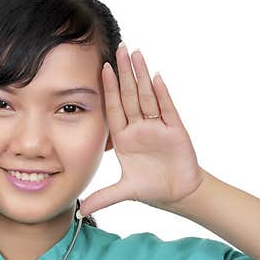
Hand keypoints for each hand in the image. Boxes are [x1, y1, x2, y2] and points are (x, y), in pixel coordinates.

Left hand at [78, 44, 203, 217]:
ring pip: (148, 96)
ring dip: (142, 76)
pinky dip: (162, 94)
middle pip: (130, 95)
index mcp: (124, 138)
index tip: (102, 68)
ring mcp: (157, 127)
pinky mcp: (175, 131)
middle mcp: (139, 128)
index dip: (108, 89)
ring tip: (137, 53)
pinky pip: (167, 109)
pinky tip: (156, 77)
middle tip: (119, 48)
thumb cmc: (152, 188)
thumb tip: (81, 211)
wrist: (178, 195)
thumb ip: (103, 198)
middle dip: (124, 72)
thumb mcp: (124, 192)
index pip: (114, 108)